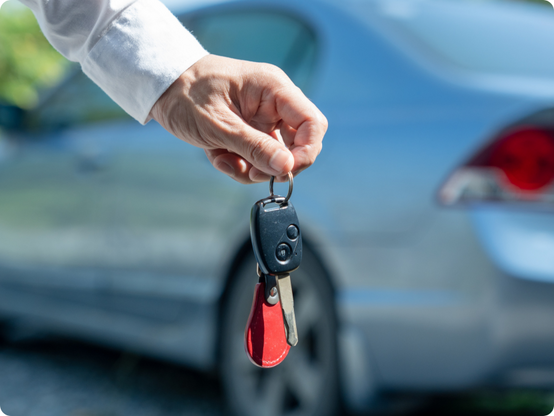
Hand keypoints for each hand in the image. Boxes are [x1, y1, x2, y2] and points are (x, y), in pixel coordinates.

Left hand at [150, 54, 326, 183]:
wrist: (161, 86)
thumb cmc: (186, 93)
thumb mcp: (218, 124)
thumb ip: (254, 147)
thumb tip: (287, 167)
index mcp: (273, 89)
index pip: (312, 123)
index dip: (306, 152)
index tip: (285, 171)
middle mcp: (273, 104)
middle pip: (299, 144)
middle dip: (276, 165)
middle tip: (252, 173)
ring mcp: (262, 119)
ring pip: (276, 156)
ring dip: (252, 168)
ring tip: (223, 160)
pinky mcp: (250, 132)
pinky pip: (256, 158)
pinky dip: (239, 165)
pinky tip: (218, 156)